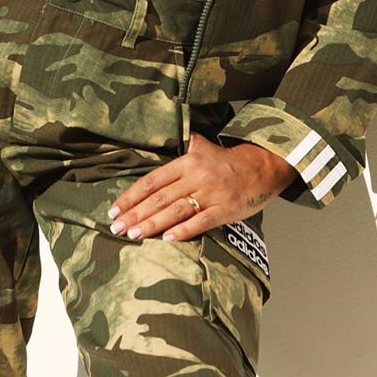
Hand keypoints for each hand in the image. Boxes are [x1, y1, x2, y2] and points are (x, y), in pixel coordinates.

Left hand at [106, 132, 298, 242]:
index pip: (152, 180)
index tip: (114, 208)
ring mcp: (211, 194)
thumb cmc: (227, 161)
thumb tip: (160, 137)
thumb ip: (181, 147)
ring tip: (133, 234)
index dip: (131, 195)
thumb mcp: (203, 146)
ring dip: (152, 224)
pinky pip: (201, 222)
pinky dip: (183, 231)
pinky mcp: (225, 210)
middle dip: (135, 213)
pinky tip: (166, 239)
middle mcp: (196, 176)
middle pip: (159, 197)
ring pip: (175, 211)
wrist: (262, 167)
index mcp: (187, 161)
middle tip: (116, 227)